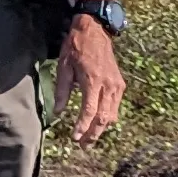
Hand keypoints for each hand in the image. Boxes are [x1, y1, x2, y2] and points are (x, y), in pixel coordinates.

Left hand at [58, 18, 124, 143]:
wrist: (95, 30)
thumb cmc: (75, 46)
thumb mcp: (63, 66)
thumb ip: (62, 90)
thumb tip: (58, 112)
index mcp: (92, 81)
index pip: (89, 111)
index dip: (83, 127)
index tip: (75, 138)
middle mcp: (108, 85)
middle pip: (104, 118)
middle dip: (94, 134)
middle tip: (83, 146)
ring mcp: (116, 85)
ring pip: (112, 114)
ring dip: (101, 128)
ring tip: (90, 138)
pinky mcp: (120, 84)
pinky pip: (115, 106)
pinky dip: (108, 117)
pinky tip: (99, 123)